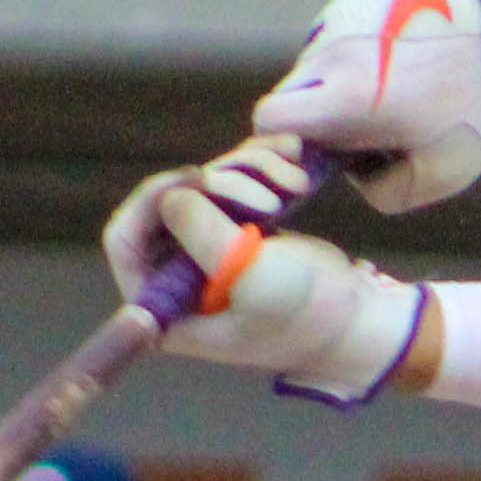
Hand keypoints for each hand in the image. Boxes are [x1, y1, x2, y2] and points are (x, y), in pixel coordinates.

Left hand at [106, 159, 429, 402]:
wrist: (353, 320)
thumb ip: (204, 237)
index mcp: (164, 304)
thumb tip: (170, 195)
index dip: (153, 200)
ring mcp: (204, 246)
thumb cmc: (304, 315)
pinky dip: (260, 165)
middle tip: (269, 197)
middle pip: (168, 199)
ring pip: (203, 182)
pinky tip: (293, 161)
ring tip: (293, 182)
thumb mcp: (252, 280)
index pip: (126, 239)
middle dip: (219, 182)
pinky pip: (231, 179)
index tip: (200, 179)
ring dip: (247, 169)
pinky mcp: (234, 226)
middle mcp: (175, 275)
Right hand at [251, 0, 480, 213]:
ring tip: (397, 86)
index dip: (283, 143)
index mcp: (347, 94)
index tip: (319, 153)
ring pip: (316, 59)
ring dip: (340, 79)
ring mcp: (344, 10)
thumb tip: (353, 172)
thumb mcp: (440, 175)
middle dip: (318, 114)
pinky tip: (406, 53)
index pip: (269, 120)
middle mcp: (334, 46)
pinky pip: (341, 29)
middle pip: (293, 90)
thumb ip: (379, 190)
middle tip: (368, 128)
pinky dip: (361, 47)